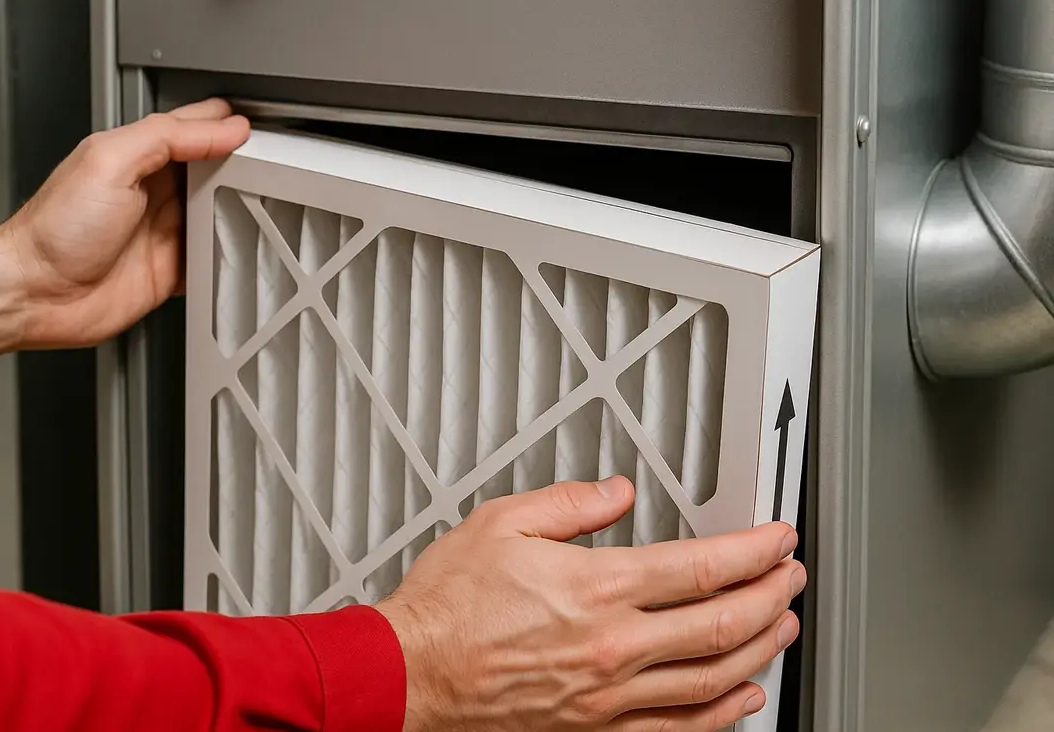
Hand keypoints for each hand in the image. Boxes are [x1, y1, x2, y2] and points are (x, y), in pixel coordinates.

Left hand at [0, 98, 250, 356]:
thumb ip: (166, 137)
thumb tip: (221, 127)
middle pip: (215, 171)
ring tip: (274, 205)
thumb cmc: (55, 229)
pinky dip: (230, 257)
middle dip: (245, 167)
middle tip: (276, 166)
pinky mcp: (171, 270)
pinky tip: (244, 251)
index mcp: (139, 155)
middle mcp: (155, 192)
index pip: (194, 128)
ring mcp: (165, 231)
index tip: (259, 131)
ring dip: (243, 211)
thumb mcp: (109, 161)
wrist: (36, 294)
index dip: (226, 124)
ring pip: (220, 213)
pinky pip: (212, 260)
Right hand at [376, 476, 803, 731]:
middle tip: (791, 575)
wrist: (409, 674)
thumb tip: (617, 491)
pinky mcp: (594, 730)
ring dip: (762, 648)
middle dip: (772, 595)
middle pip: (723, 623)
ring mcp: (608, 696)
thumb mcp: (502, 522)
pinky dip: (723, 713)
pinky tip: (743, 696)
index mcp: (595, 588)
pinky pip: (679, 730)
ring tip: (783, 626)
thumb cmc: (447, 607)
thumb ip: (571, 502)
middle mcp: (613, 647)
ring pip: (714, 678)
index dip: (753, 550)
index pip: (701, 568)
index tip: (775, 538)